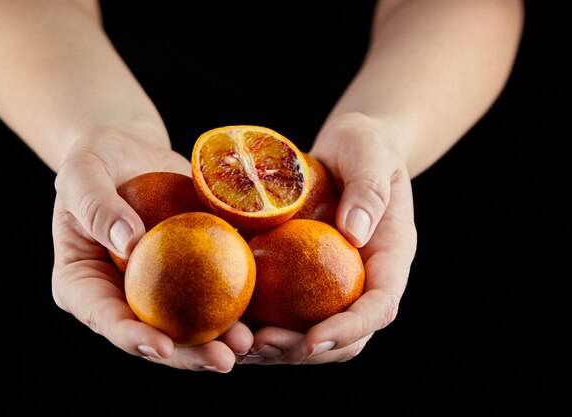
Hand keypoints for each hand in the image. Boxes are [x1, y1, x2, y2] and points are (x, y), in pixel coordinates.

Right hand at [51, 126, 253, 371]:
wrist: (131, 151)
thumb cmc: (94, 159)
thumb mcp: (82, 173)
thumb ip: (95, 206)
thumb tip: (128, 242)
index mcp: (83, 284)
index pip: (104, 318)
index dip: (132, 338)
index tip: (162, 346)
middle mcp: (121, 294)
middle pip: (153, 333)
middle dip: (188, 354)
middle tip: (222, 360)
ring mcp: (158, 286)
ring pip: (188, 322)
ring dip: (219, 338)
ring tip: (250, 343)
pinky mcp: (190, 271)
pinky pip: (213, 289)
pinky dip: (237, 301)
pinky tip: (264, 310)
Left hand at [237, 112, 416, 364]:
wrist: (348, 150)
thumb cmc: (365, 148)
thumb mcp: (370, 156)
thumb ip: (369, 190)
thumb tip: (354, 232)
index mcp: (388, 257)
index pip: (379, 307)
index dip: (349, 329)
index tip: (314, 341)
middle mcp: (362, 279)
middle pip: (345, 336)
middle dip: (304, 348)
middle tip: (261, 343)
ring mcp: (332, 283)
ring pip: (312, 333)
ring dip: (277, 346)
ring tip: (238, 342)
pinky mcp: (303, 278)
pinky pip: (285, 310)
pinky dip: (259, 322)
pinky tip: (228, 320)